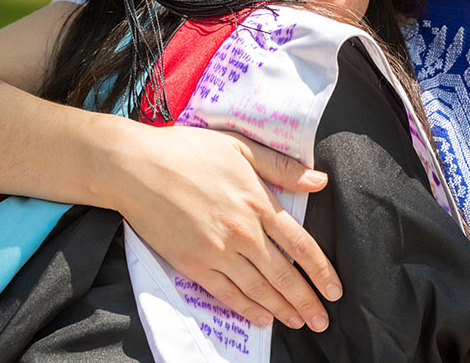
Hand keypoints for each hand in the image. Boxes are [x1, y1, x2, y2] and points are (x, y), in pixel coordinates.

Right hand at [100, 123, 341, 330]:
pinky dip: (247, 309)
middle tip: (322, 321)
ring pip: (258, 288)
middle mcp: (243, 231)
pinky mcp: (191, 264)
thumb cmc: (187, 150)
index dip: (321, 270)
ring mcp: (217, 251)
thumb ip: (282, 166)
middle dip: (306, 300)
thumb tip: (320, 181)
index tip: (334, 289)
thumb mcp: (240, 145)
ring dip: (282, 309)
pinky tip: (262, 318)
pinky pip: (226, 293)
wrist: (135, 167)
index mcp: (258, 201)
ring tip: (299, 324)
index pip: (300, 244)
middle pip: (283, 274)